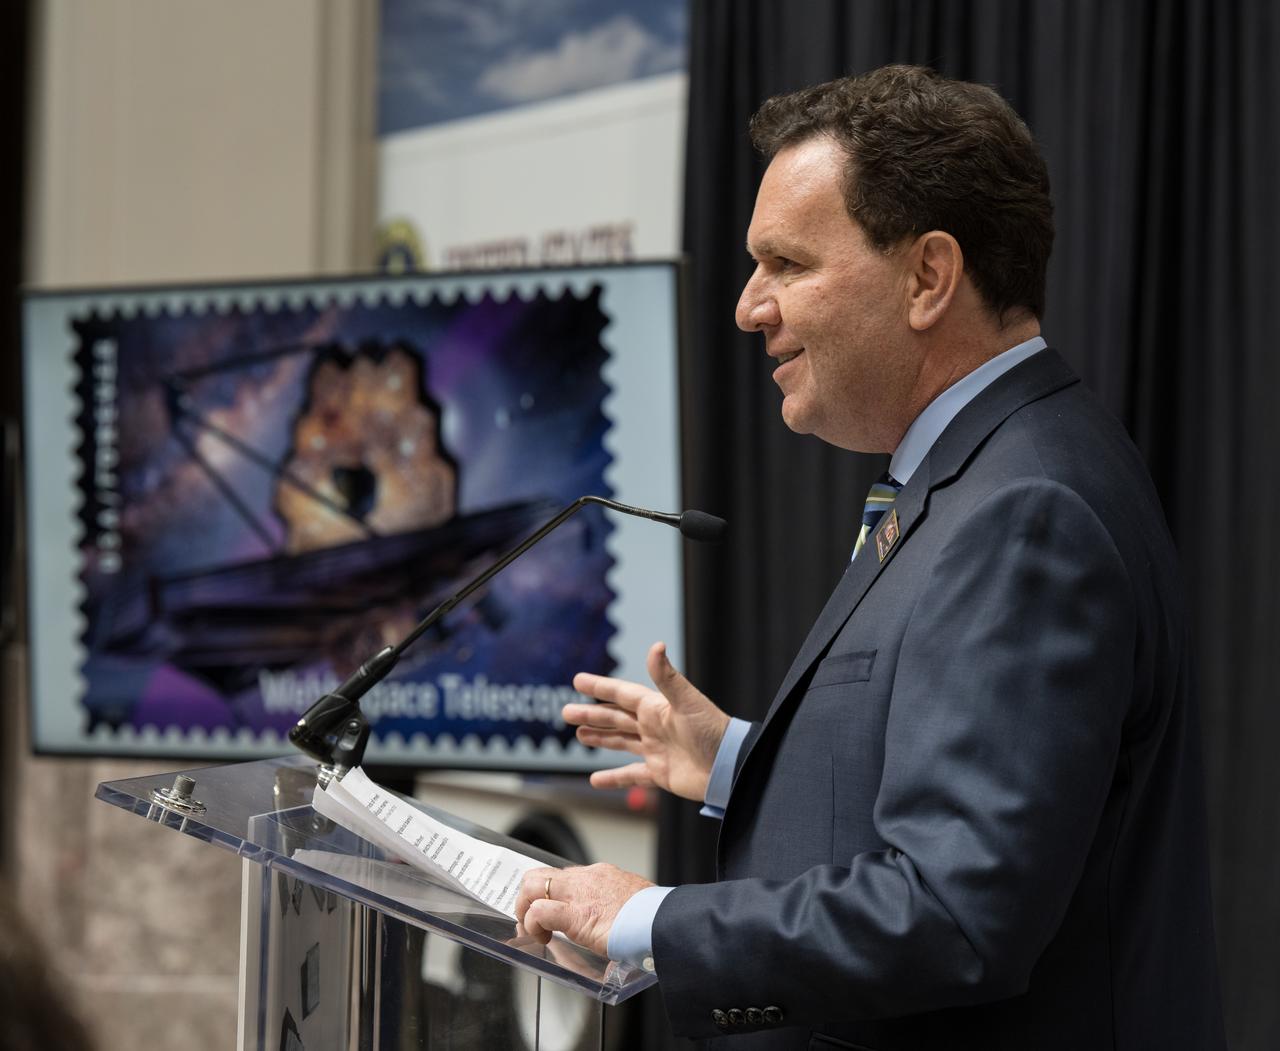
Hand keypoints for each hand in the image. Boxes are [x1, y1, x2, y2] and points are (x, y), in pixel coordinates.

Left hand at [514, 863, 652, 956]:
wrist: (663, 920)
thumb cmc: (654, 916)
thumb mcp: (631, 902)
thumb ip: (617, 909)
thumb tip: (616, 929)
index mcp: (600, 875)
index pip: (562, 876)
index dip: (547, 893)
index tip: (547, 910)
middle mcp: (586, 878)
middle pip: (540, 874)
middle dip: (527, 896)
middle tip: (531, 919)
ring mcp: (578, 893)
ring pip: (533, 884)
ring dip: (525, 908)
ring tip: (534, 930)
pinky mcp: (575, 915)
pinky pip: (539, 911)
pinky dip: (533, 924)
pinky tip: (542, 938)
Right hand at [566, 641, 730, 801]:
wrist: (730, 767)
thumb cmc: (713, 731)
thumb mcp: (688, 701)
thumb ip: (667, 677)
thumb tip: (656, 645)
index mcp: (657, 708)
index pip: (621, 694)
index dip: (600, 687)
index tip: (577, 680)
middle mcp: (654, 727)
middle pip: (615, 718)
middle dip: (591, 715)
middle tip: (565, 712)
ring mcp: (656, 750)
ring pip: (620, 741)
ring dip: (599, 738)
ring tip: (578, 735)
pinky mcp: (660, 773)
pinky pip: (631, 775)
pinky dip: (614, 778)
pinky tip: (595, 780)